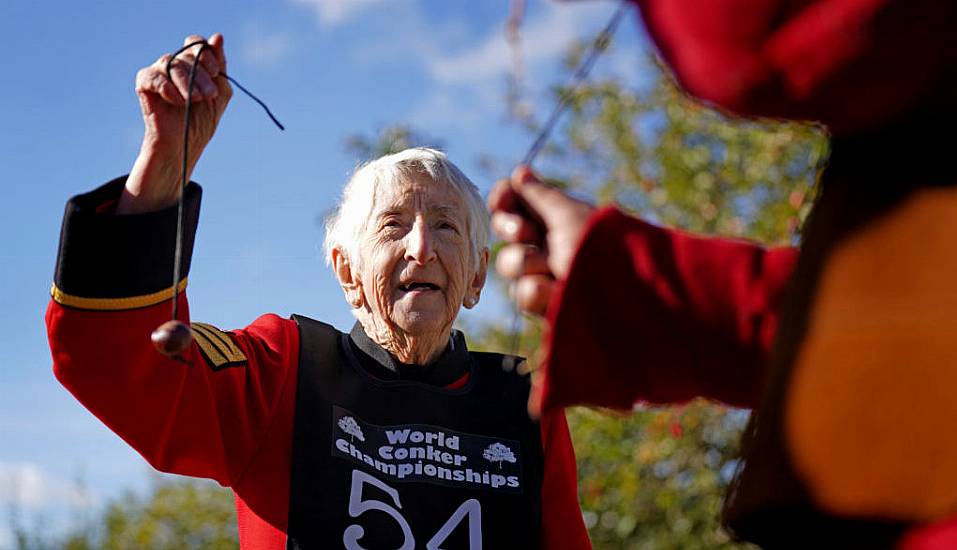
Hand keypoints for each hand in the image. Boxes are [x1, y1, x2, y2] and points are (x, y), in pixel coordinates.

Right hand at [118, 33, 232, 213]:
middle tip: (208, 96)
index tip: (215, 74)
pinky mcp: (145, 84)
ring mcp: (158, 73)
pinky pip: (154, 76)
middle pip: (187, 54)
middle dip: (201, 75)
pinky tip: (177, 102)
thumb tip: (217, 36)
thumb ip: (220, 66)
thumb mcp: (219, 93)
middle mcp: (174, 64)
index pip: (197, 43)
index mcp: (192, 64)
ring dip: (187, 83)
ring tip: (194, 101)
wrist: (184, 145)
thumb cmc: (200, 121)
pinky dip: (168, 88)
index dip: (208, 55)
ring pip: (171, 62)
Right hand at [488, 166, 593, 315]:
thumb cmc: (595, 248)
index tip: (502, 199)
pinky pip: (522, 293)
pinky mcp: (543, 304)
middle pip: (504, 231)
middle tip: (527, 233)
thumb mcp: (567, 215)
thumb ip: (540, 195)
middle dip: (512, 229)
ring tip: (554, 268)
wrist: (617, 295)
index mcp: (556, 216)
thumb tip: (520, 172)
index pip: (515, 203)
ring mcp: (544, 274)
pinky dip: (538, 290)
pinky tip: (557, 292)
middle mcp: (548, 242)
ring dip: (528, 262)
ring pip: (509, 263)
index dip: (503, 199)